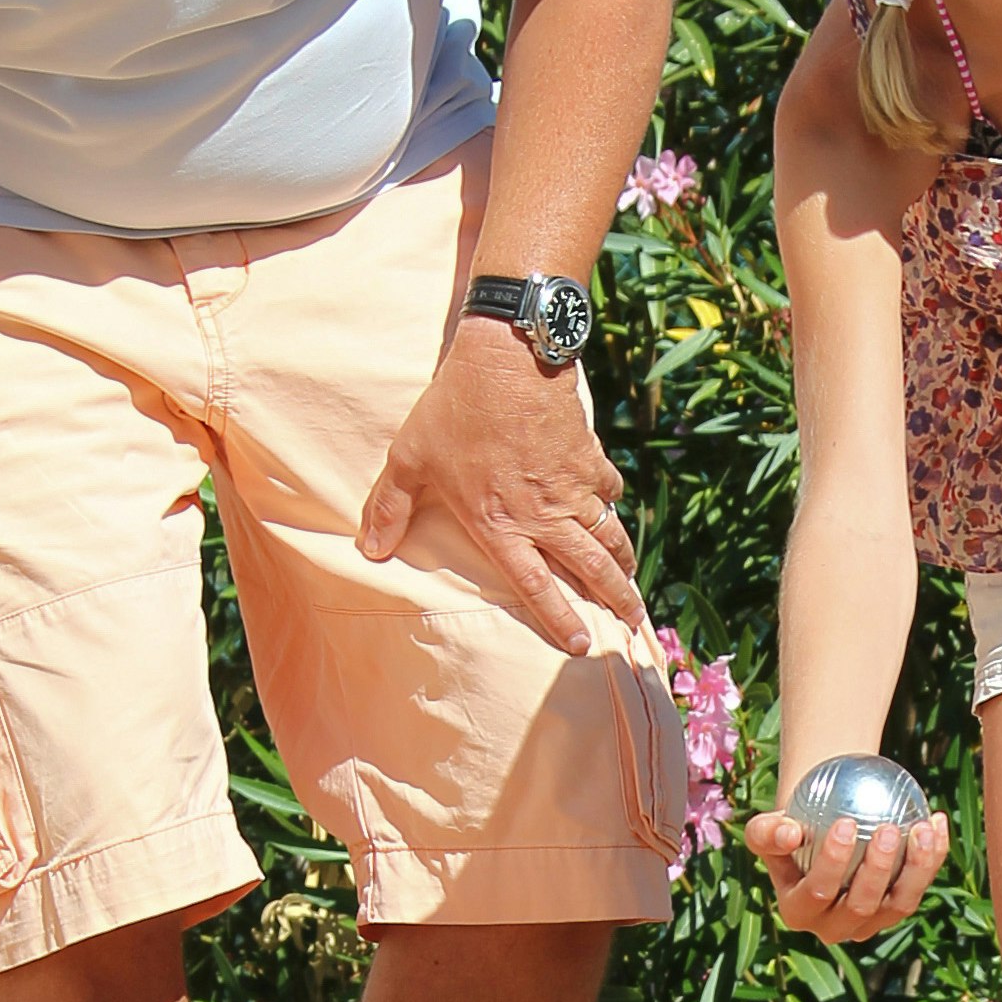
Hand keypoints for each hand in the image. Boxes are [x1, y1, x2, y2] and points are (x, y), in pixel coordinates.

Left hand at [359, 318, 642, 653]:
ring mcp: (572, 486)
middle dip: (616, 600)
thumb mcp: (409, 459)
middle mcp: (544, 514)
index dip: (560, 618)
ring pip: (609, 536)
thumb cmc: (454, 410)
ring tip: (632, 584)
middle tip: (632, 625)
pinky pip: (608, 491)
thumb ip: (390, 507)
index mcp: (500, 524)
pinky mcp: (589, 457)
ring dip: (623, 564)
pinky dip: (611, 505)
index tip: (580, 644)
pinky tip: (609, 509)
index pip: (536, 586)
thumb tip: (368, 549)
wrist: (508, 358)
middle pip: (591, 569)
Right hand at [745, 806, 950, 943]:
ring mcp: (871, 924)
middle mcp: (835, 927)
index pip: (817, 893)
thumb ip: (767, 832)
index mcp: (799, 913)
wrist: (820, 835)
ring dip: (916, 868)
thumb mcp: (767, 827)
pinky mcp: (897, 911)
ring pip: (900, 904)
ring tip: (921, 827)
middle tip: (887, 828)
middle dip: (877, 870)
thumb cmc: (790, 828)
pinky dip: (933, 855)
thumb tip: (790, 834)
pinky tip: (937, 820)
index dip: (832, 863)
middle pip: (861, 906)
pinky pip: (921, 885)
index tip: (845, 823)